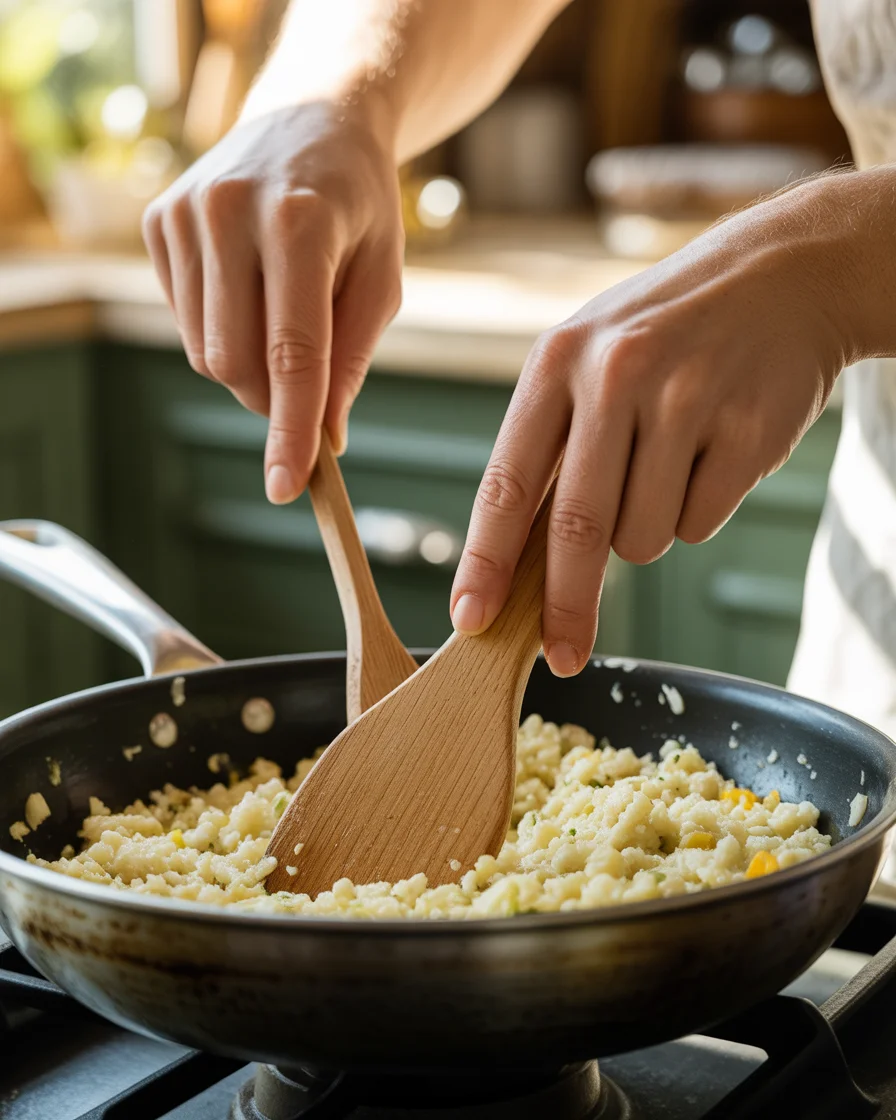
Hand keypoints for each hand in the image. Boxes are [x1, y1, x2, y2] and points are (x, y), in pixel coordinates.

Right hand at [142, 99, 402, 501]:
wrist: (312, 117)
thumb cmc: (359, 206)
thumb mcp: (381, 279)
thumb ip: (351, 360)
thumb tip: (325, 439)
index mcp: (299, 223)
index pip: (292, 354)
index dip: (290, 429)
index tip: (288, 487)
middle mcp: (229, 213)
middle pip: (236, 363)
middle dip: (274, 400)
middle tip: (307, 394)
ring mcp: (184, 214)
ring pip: (204, 351)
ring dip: (247, 369)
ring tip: (283, 321)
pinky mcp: (158, 221)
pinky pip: (184, 323)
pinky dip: (220, 334)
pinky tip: (249, 292)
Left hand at [450, 182, 849, 676]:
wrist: (784, 274)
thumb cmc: (667, 331)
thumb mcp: (590, 357)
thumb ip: (552, 446)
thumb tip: (519, 561)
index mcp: (558, 361)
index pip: (506, 483)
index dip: (485, 563)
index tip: (470, 620)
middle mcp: (617, 376)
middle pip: (577, 529)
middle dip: (564, 607)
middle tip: (561, 656)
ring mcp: (687, 401)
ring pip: (644, 538)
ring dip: (648, 530)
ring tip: (669, 463)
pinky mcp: (748, 430)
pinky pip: (701, 525)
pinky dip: (699, 512)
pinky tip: (711, 454)